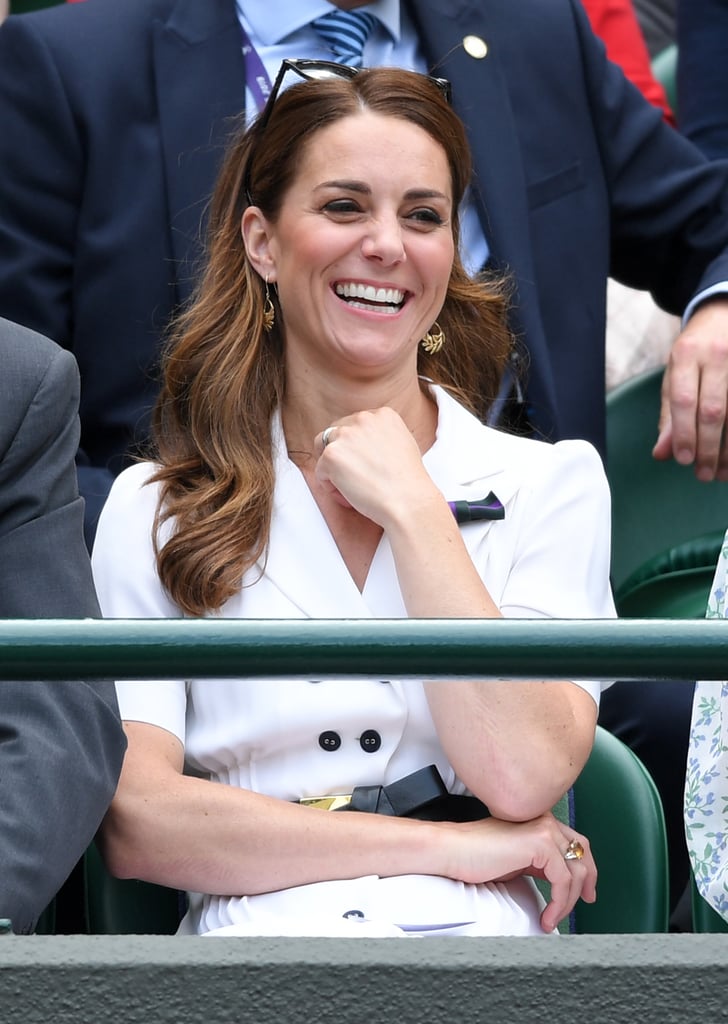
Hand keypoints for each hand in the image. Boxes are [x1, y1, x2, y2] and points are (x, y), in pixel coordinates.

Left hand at [314, 407, 441, 526]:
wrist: (409, 502)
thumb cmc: (408, 483)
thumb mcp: (403, 445)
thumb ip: (381, 436)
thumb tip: (362, 444)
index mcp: (383, 414)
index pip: (355, 425)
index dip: (355, 448)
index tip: (366, 466)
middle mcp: (363, 418)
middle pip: (335, 433)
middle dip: (341, 456)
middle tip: (356, 480)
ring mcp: (345, 435)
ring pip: (324, 450)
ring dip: (333, 470)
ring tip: (352, 489)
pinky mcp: (331, 454)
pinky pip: (319, 472)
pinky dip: (330, 487)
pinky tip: (349, 497)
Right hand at [441, 811, 596, 932]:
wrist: (452, 850)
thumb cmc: (474, 856)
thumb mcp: (515, 859)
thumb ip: (538, 862)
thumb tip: (558, 882)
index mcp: (537, 821)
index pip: (573, 841)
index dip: (585, 867)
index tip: (585, 890)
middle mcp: (544, 820)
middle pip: (582, 851)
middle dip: (588, 880)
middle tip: (586, 901)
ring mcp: (544, 829)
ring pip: (575, 870)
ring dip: (568, 901)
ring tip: (553, 919)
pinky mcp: (540, 843)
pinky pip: (563, 880)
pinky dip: (559, 903)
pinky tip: (547, 916)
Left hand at [653, 297, 727, 480]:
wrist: (724, 314)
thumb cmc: (695, 352)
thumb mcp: (674, 375)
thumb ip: (669, 415)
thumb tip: (662, 454)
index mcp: (685, 355)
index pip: (684, 399)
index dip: (684, 433)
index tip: (683, 460)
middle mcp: (716, 355)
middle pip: (714, 409)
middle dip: (709, 447)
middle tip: (704, 475)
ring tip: (722, 474)